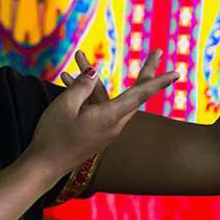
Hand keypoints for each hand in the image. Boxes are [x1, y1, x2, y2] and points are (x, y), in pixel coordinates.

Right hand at [25, 51, 177, 175]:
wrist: (44, 166)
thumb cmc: (54, 135)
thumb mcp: (64, 105)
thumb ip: (81, 86)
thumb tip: (93, 72)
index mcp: (109, 117)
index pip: (140, 95)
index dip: (158, 81)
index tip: (176, 72)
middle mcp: (113, 124)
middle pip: (134, 94)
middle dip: (144, 73)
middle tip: (156, 54)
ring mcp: (104, 129)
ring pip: (109, 97)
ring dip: (95, 79)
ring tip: (78, 58)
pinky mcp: (94, 132)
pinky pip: (95, 106)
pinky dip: (85, 92)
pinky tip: (66, 77)